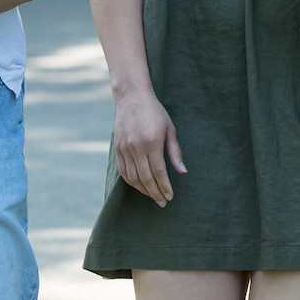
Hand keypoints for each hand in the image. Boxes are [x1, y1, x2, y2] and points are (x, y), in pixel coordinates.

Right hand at [113, 88, 185, 206]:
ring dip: (143, 190)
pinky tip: (140, 185)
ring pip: (132, 177)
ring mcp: (125, 148)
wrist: (132, 97)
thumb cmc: (155, 112)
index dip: (164, 187)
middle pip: (145, 178)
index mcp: (152, 142)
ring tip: (153, 195)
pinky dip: (131, 181)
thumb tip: (182, 171)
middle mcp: (136, 147)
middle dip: (155, 193)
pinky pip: (123, 171)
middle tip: (163, 202)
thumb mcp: (170, 129)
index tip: (170, 197)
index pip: (158, 172)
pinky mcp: (117, 148)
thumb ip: (175, 152)